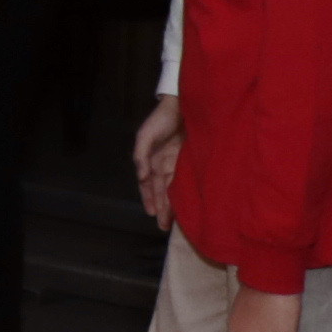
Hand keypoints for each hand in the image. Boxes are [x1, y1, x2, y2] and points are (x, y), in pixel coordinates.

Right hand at [132, 95, 182, 229]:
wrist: (183, 104)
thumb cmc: (161, 119)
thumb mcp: (146, 135)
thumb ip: (141, 155)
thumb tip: (142, 176)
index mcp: (150, 160)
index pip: (148, 185)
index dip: (149, 199)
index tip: (152, 214)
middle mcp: (163, 164)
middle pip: (161, 190)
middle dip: (161, 208)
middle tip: (163, 227)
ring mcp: (177, 162)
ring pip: (173, 188)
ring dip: (172, 204)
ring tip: (173, 222)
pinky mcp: (190, 160)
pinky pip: (186, 180)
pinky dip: (184, 192)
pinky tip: (186, 204)